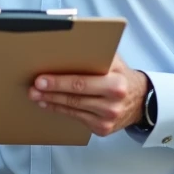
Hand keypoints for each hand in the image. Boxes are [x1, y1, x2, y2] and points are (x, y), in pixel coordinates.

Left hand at [29, 55, 149, 136]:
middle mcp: (112, 105)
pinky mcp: (102, 129)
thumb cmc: (122, 76)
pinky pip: (76, 118)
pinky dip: (60, 111)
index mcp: (115, 84)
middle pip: (74, 98)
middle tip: (33, 88)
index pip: (81, 83)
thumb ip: (96, 54)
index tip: (41, 80)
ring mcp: (107, 120)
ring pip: (72, 110)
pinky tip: (49, 105)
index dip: (58, 82)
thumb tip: (67, 44)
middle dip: (50, 93)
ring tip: (36, 96)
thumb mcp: (114, 62)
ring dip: (51, 103)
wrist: (140, 100)